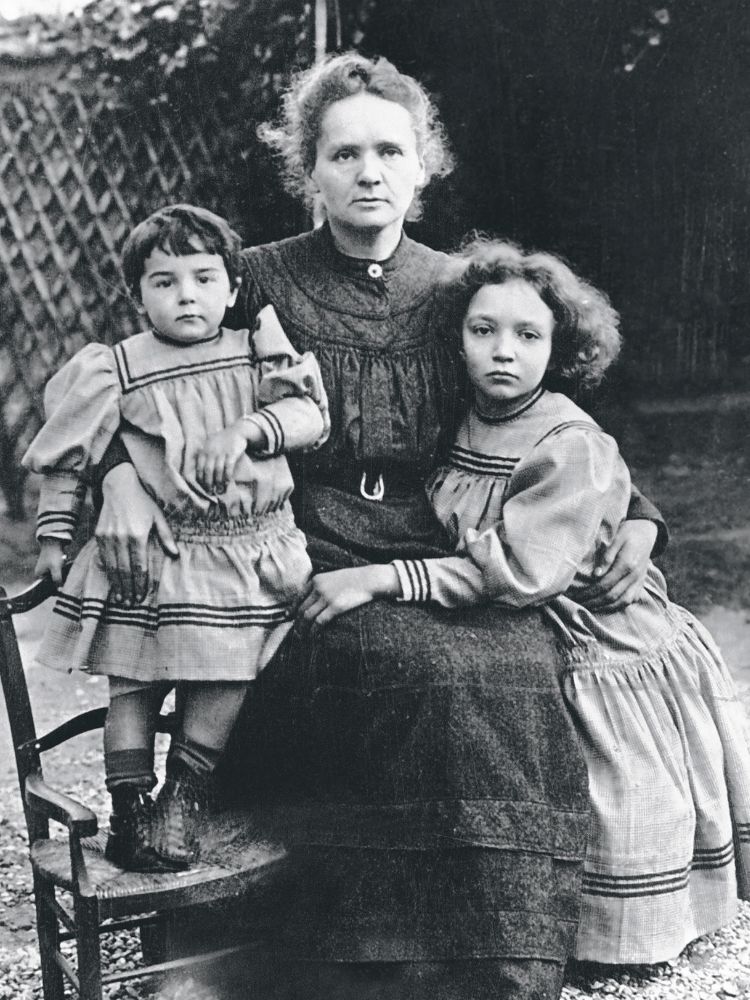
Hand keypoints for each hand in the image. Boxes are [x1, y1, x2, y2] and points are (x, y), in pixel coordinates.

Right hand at [34, 538, 66, 584]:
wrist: (54, 541)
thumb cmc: (53, 556)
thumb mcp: (56, 569)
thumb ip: (57, 580)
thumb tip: (59, 589)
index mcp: (39, 575)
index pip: (47, 586)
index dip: (55, 586)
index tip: (62, 585)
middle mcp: (40, 571)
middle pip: (52, 580)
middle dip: (59, 577)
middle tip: (64, 572)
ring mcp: (45, 566)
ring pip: (56, 574)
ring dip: (61, 571)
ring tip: (63, 564)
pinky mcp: (51, 562)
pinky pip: (58, 568)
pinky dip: (62, 566)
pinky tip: (63, 561)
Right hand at [95, 464, 177, 605]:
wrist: (119, 486)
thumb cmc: (143, 502)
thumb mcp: (159, 516)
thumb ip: (166, 537)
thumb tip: (175, 555)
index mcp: (138, 535)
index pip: (139, 566)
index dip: (141, 583)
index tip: (143, 596)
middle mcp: (121, 538)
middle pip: (124, 570)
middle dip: (129, 588)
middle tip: (132, 603)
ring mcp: (108, 537)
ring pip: (112, 567)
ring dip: (117, 584)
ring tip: (122, 599)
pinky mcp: (99, 536)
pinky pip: (103, 558)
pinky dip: (108, 572)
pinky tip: (112, 582)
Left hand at [195, 420, 263, 494]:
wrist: (237, 431)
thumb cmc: (222, 439)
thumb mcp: (209, 443)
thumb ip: (203, 454)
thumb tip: (198, 470)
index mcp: (204, 450)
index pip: (199, 467)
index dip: (200, 479)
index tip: (202, 487)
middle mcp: (212, 451)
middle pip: (208, 470)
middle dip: (208, 483)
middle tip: (209, 492)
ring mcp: (222, 452)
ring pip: (218, 471)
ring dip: (218, 482)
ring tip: (218, 490)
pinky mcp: (232, 453)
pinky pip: (228, 468)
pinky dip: (227, 477)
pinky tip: (226, 483)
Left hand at [297, 565, 399, 626]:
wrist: (370, 579)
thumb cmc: (354, 579)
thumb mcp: (333, 577)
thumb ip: (322, 585)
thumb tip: (314, 600)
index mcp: (316, 580)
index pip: (298, 596)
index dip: (292, 608)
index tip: (289, 617)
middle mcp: (318, 588)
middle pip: (301, 608)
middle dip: (296, 622)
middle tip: (295, 632)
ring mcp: (326, 597)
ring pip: (307, 616)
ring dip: (302, 629)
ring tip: (301, 637)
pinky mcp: (336, 607)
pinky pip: (319, 621)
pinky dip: (314, 630)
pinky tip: (313, 636)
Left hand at [577, 519, 656, 610]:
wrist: (647, 532)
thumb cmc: (628, 533)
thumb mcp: (616, 539)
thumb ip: (607, 557)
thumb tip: (596, 575)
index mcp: (627, 564)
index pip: (605, 584)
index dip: (590, 592)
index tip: (576, 595)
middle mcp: (634, 576)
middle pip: (612, 596)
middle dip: (593, 601)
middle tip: (578, 602)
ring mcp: (639, 582)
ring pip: (621, 602)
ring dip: (603, 607)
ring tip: (587, 606)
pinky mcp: (640, 585)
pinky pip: (629, 601)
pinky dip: (615, 606)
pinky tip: (603, 606)